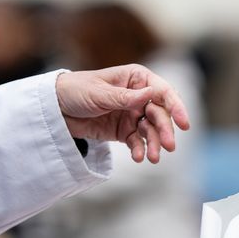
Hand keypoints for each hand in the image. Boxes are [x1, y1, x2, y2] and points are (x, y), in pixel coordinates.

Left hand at [56, 64, 190, 163]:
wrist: (54, 109)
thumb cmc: (75, 91)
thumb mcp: (99, 94)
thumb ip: (126, 97)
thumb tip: (152, 93)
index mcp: (136, 79)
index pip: (162, 92)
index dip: (175, 107)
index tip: (184, 123)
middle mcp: (138, 96)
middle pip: (159, 114)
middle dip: (165, 131)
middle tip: (169, 146)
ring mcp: (132, 114)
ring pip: (151, 130)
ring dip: (154, 144)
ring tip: (153, 158)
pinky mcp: (123, 130)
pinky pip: (137, 141)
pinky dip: (140, 150)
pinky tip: (139, 158)